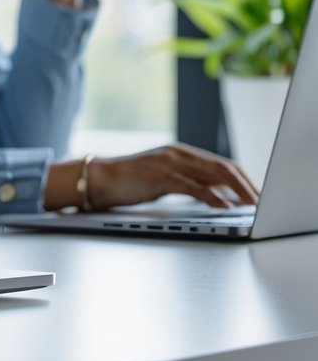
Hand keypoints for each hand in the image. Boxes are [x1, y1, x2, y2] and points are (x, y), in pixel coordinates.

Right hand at [46, 143, 258, 210]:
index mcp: (180, 153)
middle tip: (261, 201)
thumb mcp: (164, 179)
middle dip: (246, 185)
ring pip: (213, 174)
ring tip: (251, 205)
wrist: (98, 179)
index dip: (243, 179)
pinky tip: (224, 207)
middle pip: (223, 167)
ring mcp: (169, 163)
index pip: (222, 163)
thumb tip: (218, 193)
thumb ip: (188, 181)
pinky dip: (213, 197)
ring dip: (237, 191)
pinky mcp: (160, 177)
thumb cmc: (128, 181)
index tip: (257, 194)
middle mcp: (177, 153)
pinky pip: (193, 187)